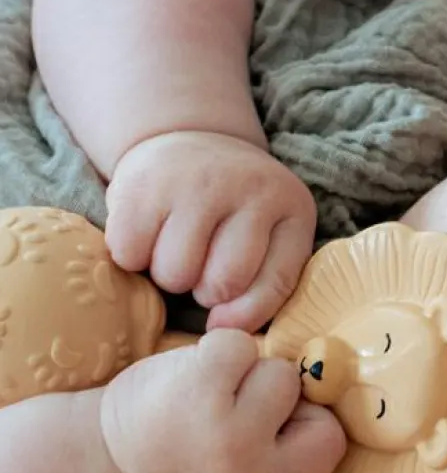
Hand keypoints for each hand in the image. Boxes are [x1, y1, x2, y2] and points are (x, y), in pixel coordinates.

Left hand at [99, 329, 411, 472]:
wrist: (103, 462)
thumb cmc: (186, 471)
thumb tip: (338, 414)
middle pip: (326, 429)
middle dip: (297, 416)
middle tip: (249, 426)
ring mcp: (228, 439)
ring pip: (287, 378)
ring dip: (255, 378)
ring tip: (217, 400)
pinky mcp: (201, 391)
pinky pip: (245, 346)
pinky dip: (225, 352)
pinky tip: (199, 378)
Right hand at [105, 131, 316, 331]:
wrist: (189, 142)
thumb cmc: (233, 209)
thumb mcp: (268, 236)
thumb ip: (261, 286)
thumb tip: (222, 330)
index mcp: (292, 208)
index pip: (277, 282)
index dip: (248, 314)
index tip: (223, 321)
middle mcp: (250, 188)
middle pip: (223, 282)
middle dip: (206, 291)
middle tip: (201, 267)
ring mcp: (196, 182)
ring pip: (174, 273)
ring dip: (168, 276)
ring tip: (175, 249)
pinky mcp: (143, 184)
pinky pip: (129, 254)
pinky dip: (131, 257)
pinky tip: (147, 234)